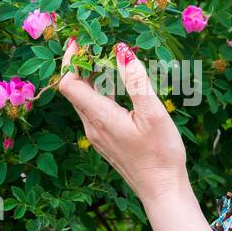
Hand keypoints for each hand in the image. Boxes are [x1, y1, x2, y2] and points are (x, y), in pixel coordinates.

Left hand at [56, 37, 188, 203]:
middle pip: (74, 89)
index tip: (80, 39)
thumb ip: (136, 81)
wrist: (162, 190)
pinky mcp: (106, 140)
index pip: (68, 83)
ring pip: (85, 99)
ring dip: (92, 77)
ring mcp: (97, 135)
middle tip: (96, 42)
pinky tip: (119, 86)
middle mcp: (91, 126)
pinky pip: (95, 110)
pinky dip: (101, 92)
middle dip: (81, 63)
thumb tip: (121, 50)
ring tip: (109, 58)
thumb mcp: (153, 113)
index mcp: (99, 117)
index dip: (70, 59)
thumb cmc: (161, 154)